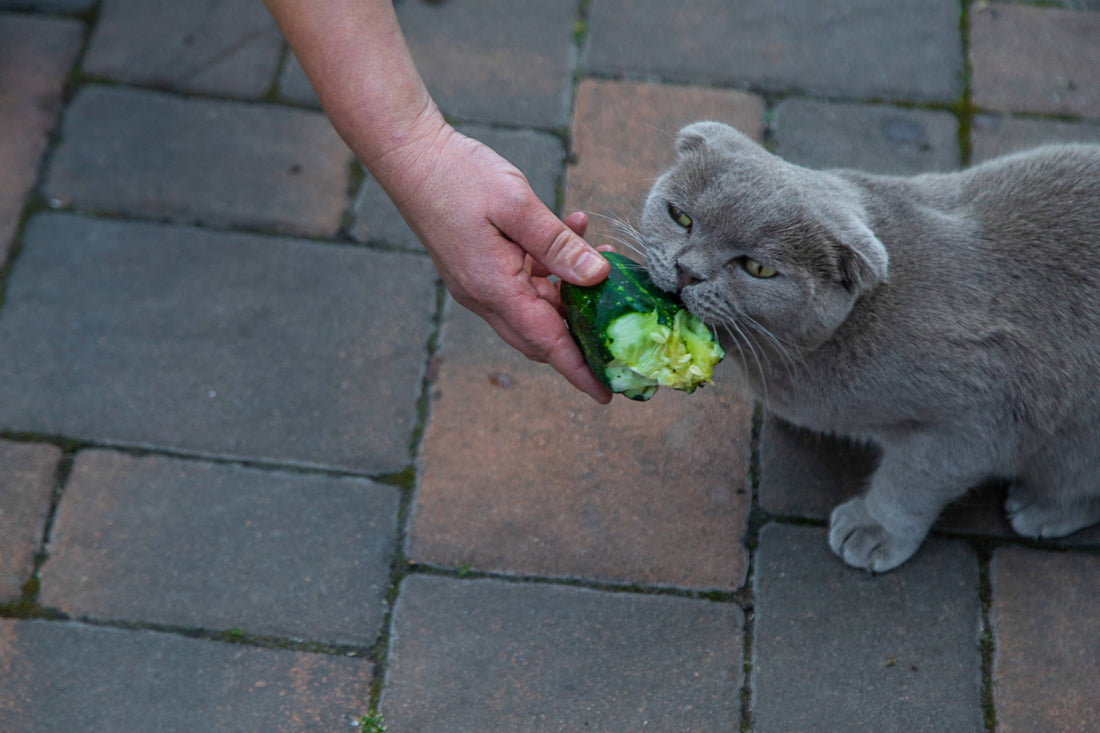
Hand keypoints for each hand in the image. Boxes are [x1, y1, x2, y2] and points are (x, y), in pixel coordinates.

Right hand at [381, 122, 612, 402]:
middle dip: (581, 337)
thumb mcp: (517, 205)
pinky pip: (523, 281)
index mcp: (493, 288)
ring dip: (571, 291)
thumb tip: (597, 276)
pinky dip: (551, 267)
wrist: (410, 156)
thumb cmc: (458, 176)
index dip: (578, 370)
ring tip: (603, 259)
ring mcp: (479, 283)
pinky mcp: (479, 267)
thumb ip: (558, 244)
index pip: (545, 343)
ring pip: (535, 306)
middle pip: (541, 335)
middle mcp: (484, 295)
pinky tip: (572, 231)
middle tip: (620, 333)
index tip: (605, 393)